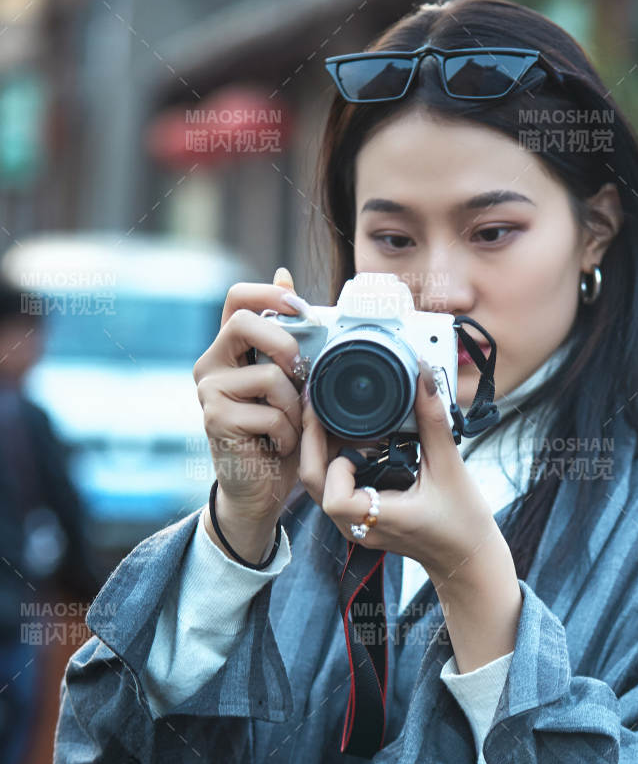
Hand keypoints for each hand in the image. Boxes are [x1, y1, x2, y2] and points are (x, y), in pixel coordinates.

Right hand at [193, 266, 305, 559]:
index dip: (270, 292)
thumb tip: (284, 273)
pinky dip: (287, 432)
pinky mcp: (215, 420)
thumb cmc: (278, 435)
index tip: (303, 308)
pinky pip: (269, 413)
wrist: (258, 491)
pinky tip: (278, 446)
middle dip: (286, 343)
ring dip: (294, 406)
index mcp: (229, 349)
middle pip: (245, 321)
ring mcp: (209, 392)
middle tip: (303, 373)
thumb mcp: (291, 384)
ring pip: (268, 376)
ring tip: (290, 427)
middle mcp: (211, 364)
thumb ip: (288, 335)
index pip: (238, 297)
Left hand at [301, 356, 507, 591]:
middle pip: (312, 483)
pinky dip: (336, 461)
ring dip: (323, 450)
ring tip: (338, 418)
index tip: (359, 442)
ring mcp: (356, 525)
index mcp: (378, 520)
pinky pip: (333, 487)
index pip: (333, 497)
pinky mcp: (360, 519)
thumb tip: (422, 375)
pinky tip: (353, 438)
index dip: (338, 466)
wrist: (467, 557)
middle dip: (313, 442)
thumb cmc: (462, 522)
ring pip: (318, 485)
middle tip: (323, 405)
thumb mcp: (450, 468)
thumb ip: (433, 421)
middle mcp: (359, 526)